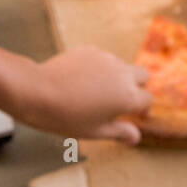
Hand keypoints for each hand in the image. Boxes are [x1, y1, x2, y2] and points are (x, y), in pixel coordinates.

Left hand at [24, 45, 152, 143]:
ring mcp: (107, 58)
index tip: (132, 115)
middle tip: (120, 99)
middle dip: (137, 85)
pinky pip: (103, 58)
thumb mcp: (95, 131)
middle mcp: (122, 74)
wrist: (39, 91)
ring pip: (122, 65)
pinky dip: (99, 67)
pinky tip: (81, 79)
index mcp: (127, 96)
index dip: (141, 108)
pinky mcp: (91, 50)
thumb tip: (136, 137)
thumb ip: (119, 132)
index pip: (147, 100)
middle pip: (143, 75)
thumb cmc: (67, 116)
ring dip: (117, 76)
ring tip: (95, 90)